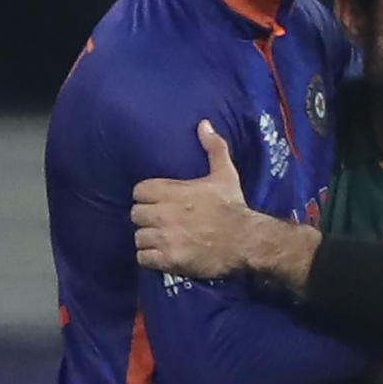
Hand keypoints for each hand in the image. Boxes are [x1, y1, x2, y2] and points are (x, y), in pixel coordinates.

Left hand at [131, 120, 252, 276]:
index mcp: (173, 191)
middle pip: (135, 214)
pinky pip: (143, 258)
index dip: (147, 196)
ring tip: (160, 239)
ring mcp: (165, 238)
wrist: (247, 241)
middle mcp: (165, 213)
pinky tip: (162, 254)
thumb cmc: (233, 207)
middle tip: (160, 221)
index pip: (139, 191)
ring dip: (148, 238)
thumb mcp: (225, 175)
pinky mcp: (169, 259)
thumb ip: (213, 148)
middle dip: (146, 217)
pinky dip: (150, 257)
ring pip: (138, 237)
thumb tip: (204, 124)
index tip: (158, 201)